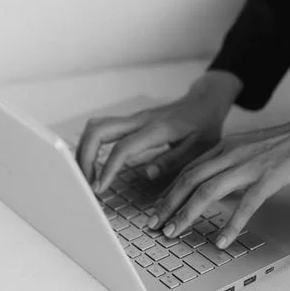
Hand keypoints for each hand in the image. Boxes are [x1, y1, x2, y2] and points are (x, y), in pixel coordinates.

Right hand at [75, 71, 241, 191]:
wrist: (204, 102)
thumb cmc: (204, 126)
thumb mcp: (199, 148)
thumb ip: (173, 161)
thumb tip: (147, 174)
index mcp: (157, 128)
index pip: (123, 147)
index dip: (107, 169)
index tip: (99, 188)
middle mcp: (140, 120)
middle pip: (98, 130)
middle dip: (85, 157)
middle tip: (85, 183)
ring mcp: (132, 118)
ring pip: (95, 127)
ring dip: (84, 150)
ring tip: (86, 177)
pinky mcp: (130, 122)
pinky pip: (102, 129)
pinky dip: (92, 146)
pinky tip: (94, 166)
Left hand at [146, 78, 289, 246]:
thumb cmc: (289, 142)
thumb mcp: (251, 149)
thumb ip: (232, 166)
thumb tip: (216, 189)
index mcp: (226, 147)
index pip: (188, 170)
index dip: (168, 192)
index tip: (156, 211)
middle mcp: (232, 153)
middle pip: (189, 180)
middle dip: (168, 205)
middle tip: (155, 227)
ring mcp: (250, 165)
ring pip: (208, 191)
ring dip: (187, 215)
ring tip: (175, 234)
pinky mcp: (270, 176)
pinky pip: (246, 204)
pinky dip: (231, 224)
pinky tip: (222, 240)